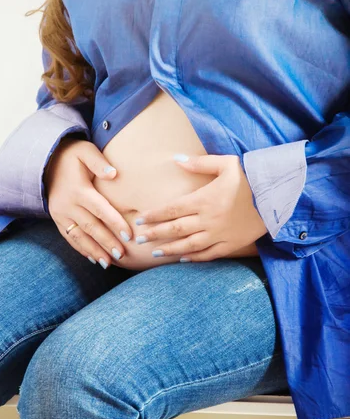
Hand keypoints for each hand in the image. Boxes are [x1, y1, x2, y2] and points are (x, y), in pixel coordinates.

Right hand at [44, 137, 132, 267]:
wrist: (45, 162)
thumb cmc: (72, 156)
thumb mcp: (84, 151)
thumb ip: (99, 161)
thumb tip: (113, 174)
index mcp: (79, 190)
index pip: (100, 210)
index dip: (115, 223)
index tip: (129, 235)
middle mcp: (68, 205)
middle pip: (91, 227)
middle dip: (107, 242)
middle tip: (122, 255)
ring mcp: (60, 214)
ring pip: (79, 236)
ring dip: (94, 251)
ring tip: (108, 264)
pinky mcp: (57, 220)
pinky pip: (70, 237)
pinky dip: (82, 249)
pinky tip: (94, 258)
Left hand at [134, 154, 267, 261]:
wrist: (279, 196)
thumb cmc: (251, 177)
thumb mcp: (226, 163)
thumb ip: (199, 162)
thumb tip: (175, 159)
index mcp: (205, 199)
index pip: (172, 209)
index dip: (154, 215)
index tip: (140, 220)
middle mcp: (209, 219)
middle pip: (175, 229)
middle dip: (155, 234)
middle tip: (139, 239)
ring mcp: (219, 234)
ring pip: (189, 245)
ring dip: (170, 250)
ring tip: (154, 253)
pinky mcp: (231, 244)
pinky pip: (209, 254)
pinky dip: (194, 258)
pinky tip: (182, 259)